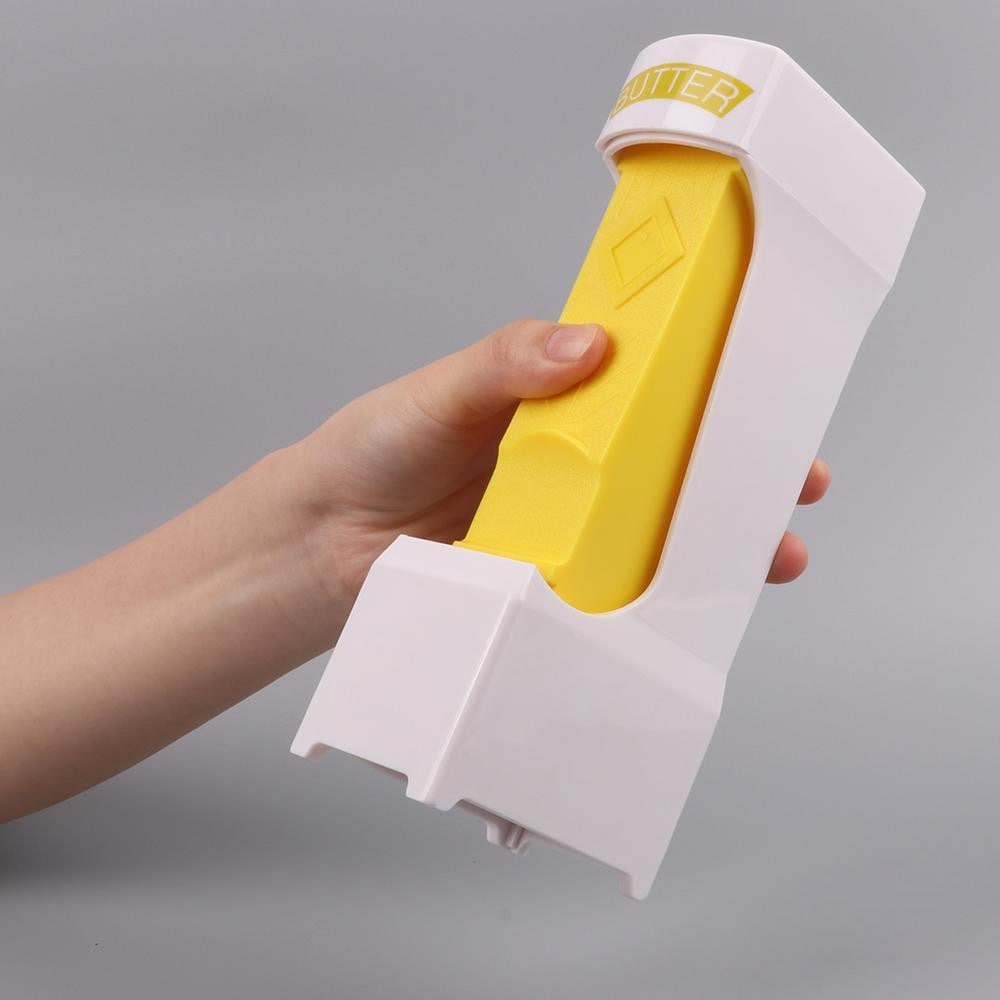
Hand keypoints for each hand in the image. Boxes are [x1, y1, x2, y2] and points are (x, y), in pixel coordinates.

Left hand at [290, 320, 829, 620]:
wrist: (320, 542)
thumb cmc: (373, 450)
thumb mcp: (439, 390)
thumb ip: (508, 363)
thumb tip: (590, 345)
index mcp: (552, 398)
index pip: (645, 380)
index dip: (707, 380)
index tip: (763, 382)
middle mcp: (568, 458)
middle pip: (669, 459)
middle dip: (735, 469)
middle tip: (793, 478)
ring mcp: (562, 520)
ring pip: (655, 524)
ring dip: (712, 538)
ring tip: (767, 553)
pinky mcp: (547, 575)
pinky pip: (612, 581)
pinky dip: (657, 591)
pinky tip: (693, 600)